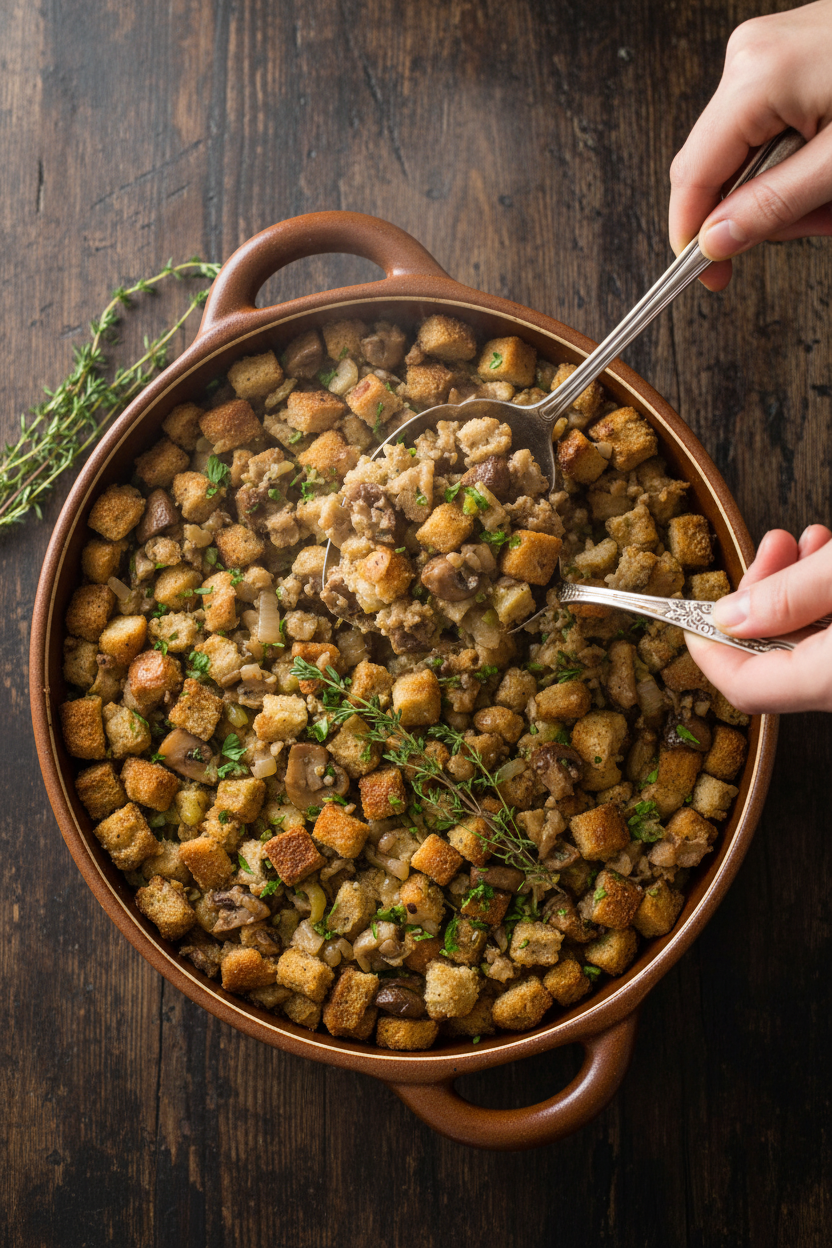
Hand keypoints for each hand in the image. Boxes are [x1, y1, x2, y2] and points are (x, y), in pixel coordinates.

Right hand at [669, 0, 831, 290]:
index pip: (694, 174)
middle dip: (765, 208)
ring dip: (791, 188)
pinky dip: (802, 160)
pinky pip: (772, 128)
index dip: (694, 235)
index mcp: (756, 77)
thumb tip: (717, 241)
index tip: (710, 277)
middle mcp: (751, 57)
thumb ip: (774, 207)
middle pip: (721, 166)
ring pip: (749, 153)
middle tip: (821, 220)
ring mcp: (767, 52)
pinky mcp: (787, 58)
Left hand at [685, 525, 831, 712]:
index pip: (746, 687)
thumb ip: (787, 595)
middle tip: (770, 551)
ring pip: (809, 648)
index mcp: (830, 679)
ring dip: (796, 594)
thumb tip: (731, 615)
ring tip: (804, 547)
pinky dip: (823, 603)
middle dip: (762, 601)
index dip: (708, 649)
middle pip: (778, 661)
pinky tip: (826, 565)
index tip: (688, 614)